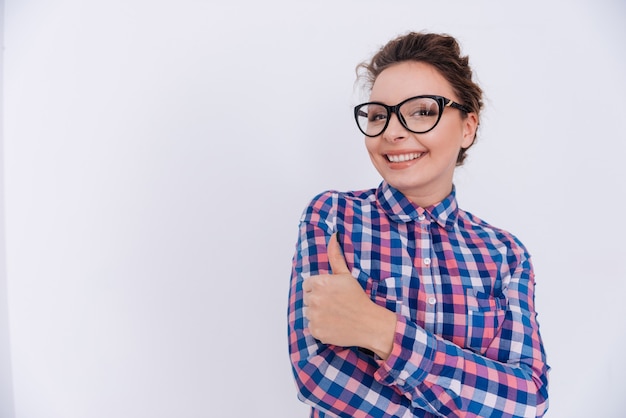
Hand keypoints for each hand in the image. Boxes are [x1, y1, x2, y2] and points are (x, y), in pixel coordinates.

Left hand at [302, 233, 395, 357]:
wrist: (369, 324)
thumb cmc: (358, 298)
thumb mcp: (346, 275)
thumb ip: (335, 256)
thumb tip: (333, 236)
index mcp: (319, 283)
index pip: (308, 285)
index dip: (319, 289)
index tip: (331, 294)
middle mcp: (314, 299)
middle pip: (307, 299)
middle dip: (317, 301)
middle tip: (334, 305)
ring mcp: (314, 316)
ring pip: (308, 313)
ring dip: (318, 314)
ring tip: (334, 314)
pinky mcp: (315, 331)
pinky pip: (312, 327)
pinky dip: (320, 327)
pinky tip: (334, 325)